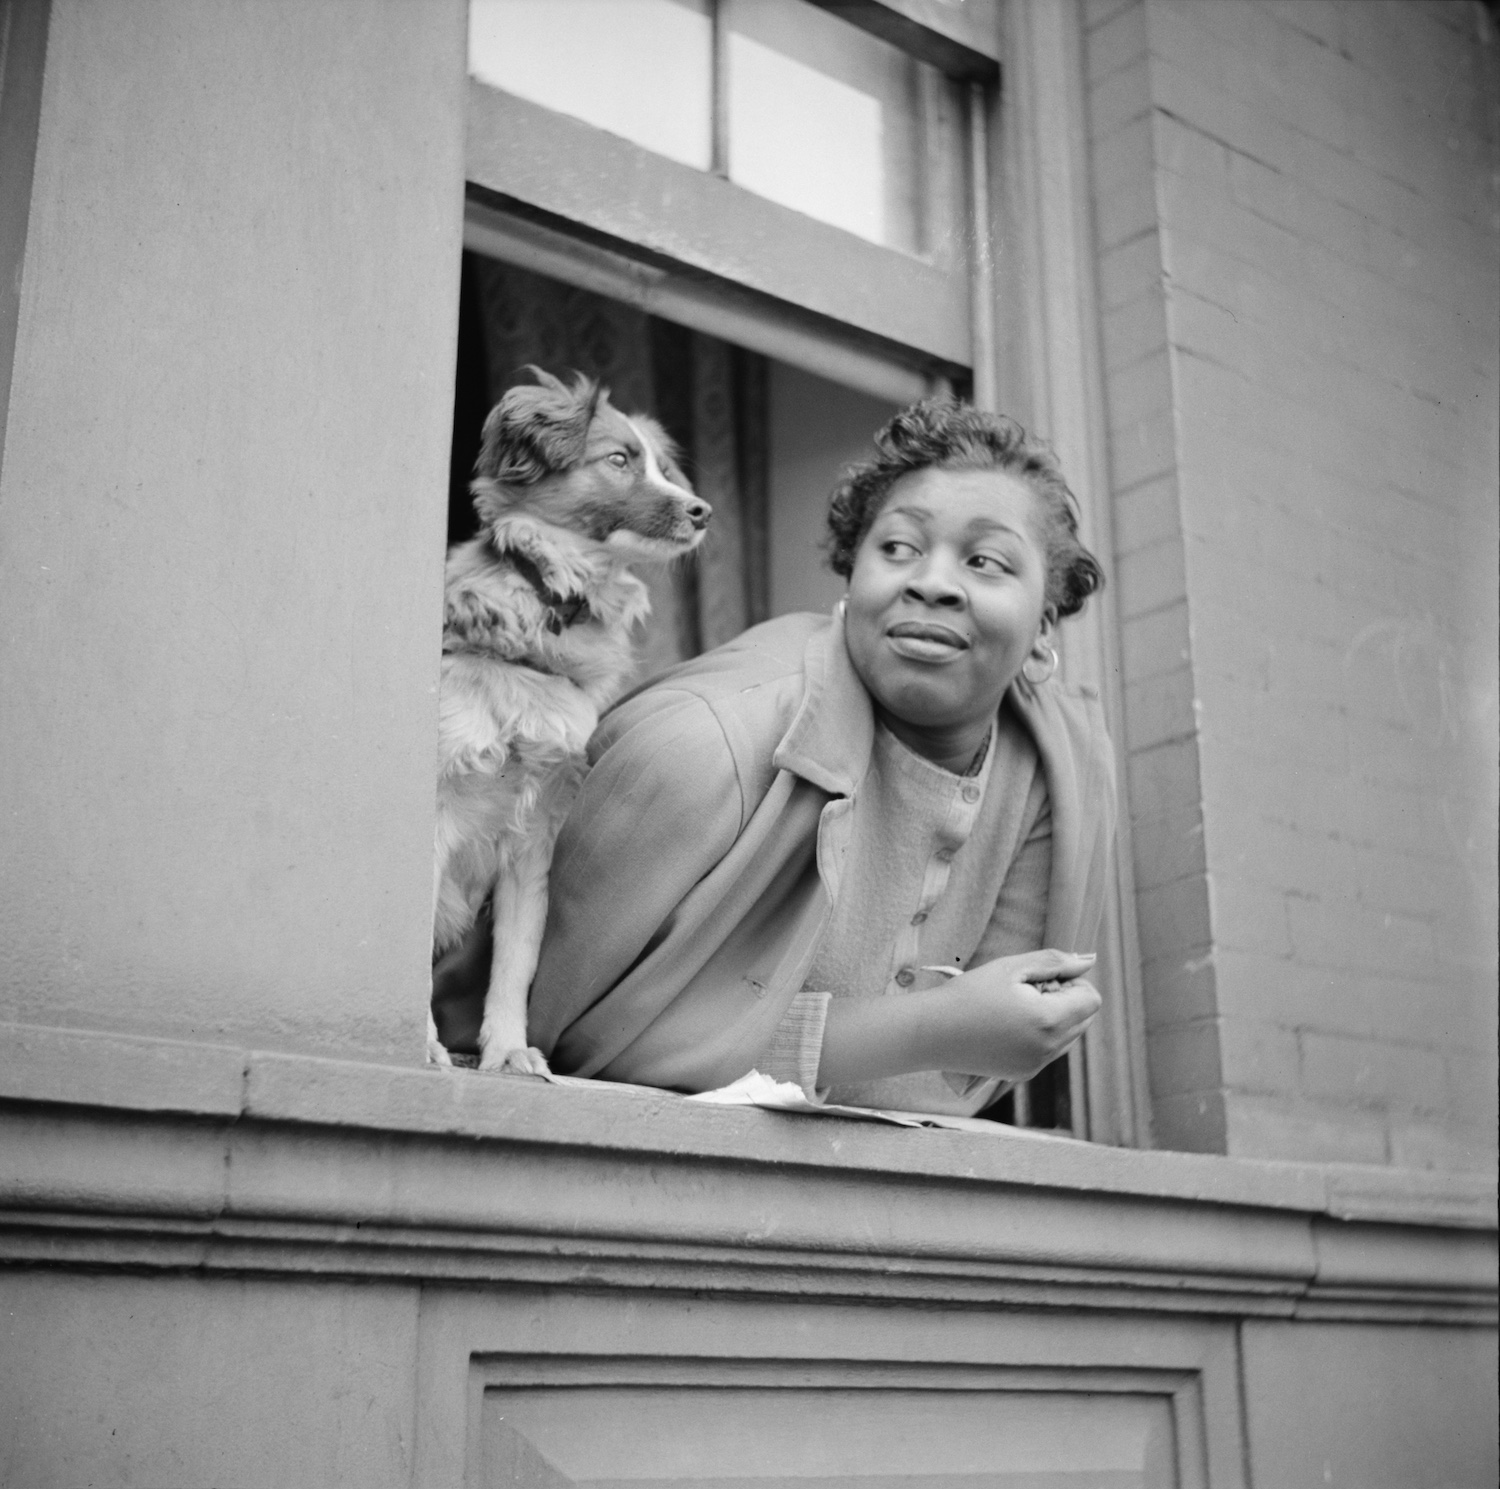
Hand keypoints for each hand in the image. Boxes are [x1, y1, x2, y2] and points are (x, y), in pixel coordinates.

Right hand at [936, 948, 1099, 1080]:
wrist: (931, 1033)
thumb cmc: (968, 994)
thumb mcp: (1010, 968)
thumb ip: (1054, 961)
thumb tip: (1088, 960)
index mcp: (1049, 1020)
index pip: (1092, 1000)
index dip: (1073, 983)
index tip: (1042, 978)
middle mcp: (1049, 1048)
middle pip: (1084, 1019)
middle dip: (1065, 1000)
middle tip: (1027, 991)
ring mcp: (1036, 1065)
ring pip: (1069, 1036)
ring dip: (1054, 1018)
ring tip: (1016, 1009)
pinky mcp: (1023, 1074)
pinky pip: (1049, 1051)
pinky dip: (1039, 1035)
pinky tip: (1006, 1026)